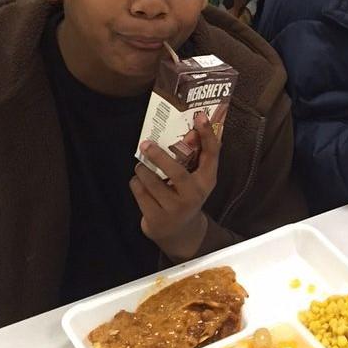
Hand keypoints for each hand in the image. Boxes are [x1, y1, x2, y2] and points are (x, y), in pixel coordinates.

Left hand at [129, 114, 220, 260]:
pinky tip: (140, 183)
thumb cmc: (187, 195)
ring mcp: (175, 209)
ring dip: (142, 170)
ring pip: (151, 181)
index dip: (207, 134)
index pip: (211, 154)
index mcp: (207, 180)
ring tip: (141, 166)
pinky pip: (140, 192)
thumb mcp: (196, 179)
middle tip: (145, 143)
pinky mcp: (156, 218)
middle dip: (158, 156)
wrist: (180, 232)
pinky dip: (136, 183)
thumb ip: (194, 158)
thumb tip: (189, 130)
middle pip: (176, 171)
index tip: (200, 115)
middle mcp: (194, 195)